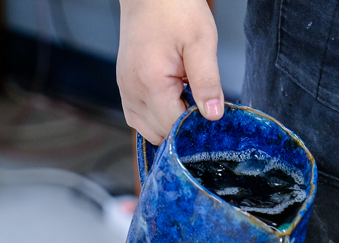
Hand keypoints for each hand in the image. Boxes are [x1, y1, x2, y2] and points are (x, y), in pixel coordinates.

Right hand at [117, 0, 222, 143]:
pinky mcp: (125, 87)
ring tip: (185, 97)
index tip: (211, 115)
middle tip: (200, 102)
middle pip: (161, 134)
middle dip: (183, 127)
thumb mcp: (201, 42)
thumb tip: (213, 115)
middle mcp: (132, 90)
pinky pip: (139, 118)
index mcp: (150, 82)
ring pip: (149, 131)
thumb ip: (207, 82)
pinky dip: (157, 117)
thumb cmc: (175, 9)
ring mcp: (125, 90)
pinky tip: (172, 99)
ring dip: (170, 123)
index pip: (175, 127)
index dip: (196, 127)